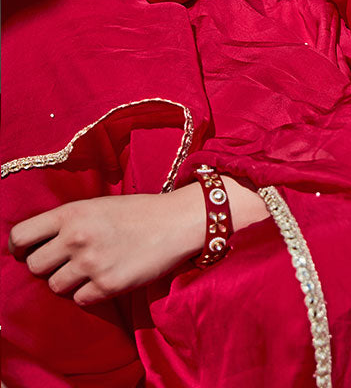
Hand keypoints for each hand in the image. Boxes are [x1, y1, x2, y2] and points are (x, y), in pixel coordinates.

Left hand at [7, 189, 205, 305]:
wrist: (177, 222)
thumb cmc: (139, 211)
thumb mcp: (98, 204)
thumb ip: (68, 221)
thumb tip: (39, 243)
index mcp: (72, 213)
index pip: (21, 235)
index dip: (19, 247)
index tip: (26, 251)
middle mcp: (77, 238)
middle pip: (34, 266)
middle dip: (47, 266)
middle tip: (66, 261)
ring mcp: (91, 263)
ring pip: (55, 286)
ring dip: (68, 281)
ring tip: (89, 268)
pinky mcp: (107, 286)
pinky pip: (80, 299)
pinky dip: (89, 293)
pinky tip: (106, 277)